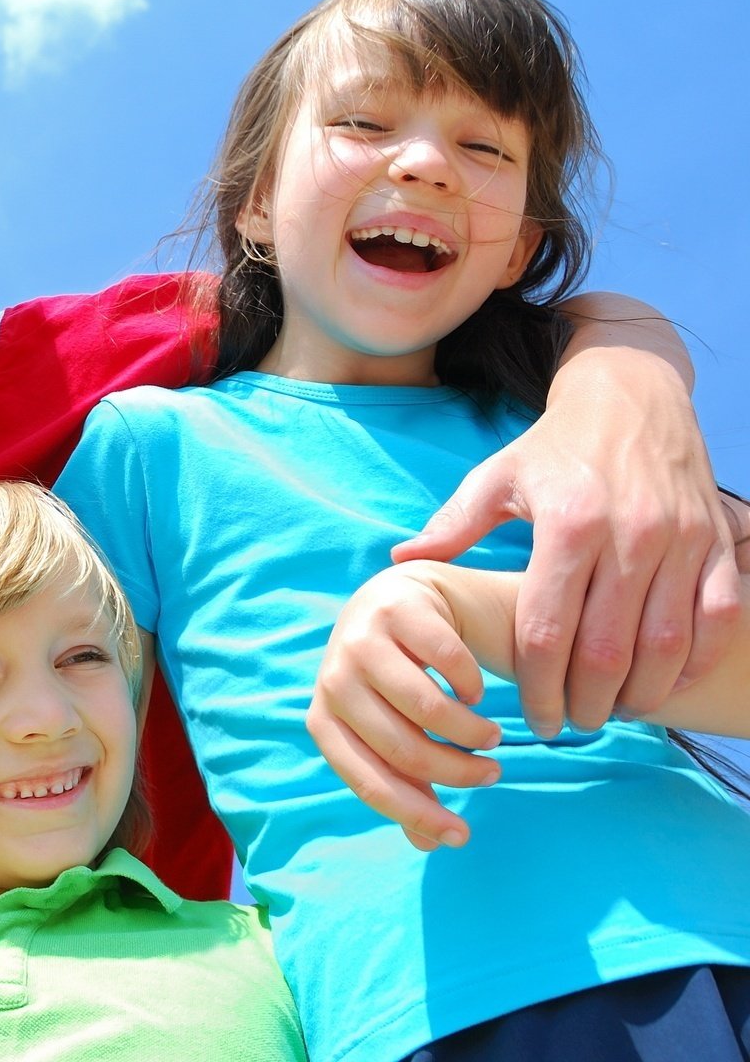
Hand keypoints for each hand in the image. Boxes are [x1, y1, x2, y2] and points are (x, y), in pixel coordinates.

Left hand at [309, 563, 503, 850]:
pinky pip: (448, 661)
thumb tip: (429, 844)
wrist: (412, 596)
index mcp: (323, 718)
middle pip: (402, 748)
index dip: (416, 813)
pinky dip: (471, 684)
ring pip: (426, 708)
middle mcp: (333, 678)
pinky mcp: (396, 605)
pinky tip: (476, 690)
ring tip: (491, 738)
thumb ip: (410, 781)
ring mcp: (360, 637)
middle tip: (491, 773)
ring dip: (470, 733)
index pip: (368, 780)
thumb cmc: (405, 675)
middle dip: (457, 772)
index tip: (461, 835)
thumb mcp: (399, 729)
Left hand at [394, 356, 738, 736]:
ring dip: (640, 693)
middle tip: (571, 725)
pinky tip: (664, 684)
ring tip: (612, 712)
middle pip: (607, 649)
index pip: (547, 630)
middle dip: (586, 702)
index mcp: (568, 524)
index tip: (534, 717)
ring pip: (665, 644)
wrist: (632, 396)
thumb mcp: (495, 478)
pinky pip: (718, 619)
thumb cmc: (553, 447)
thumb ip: (452, 526)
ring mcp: (681, 540)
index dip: (538, 685)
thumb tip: (402, 560)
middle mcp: (630, 534)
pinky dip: (693, 662)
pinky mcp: (717, 542)